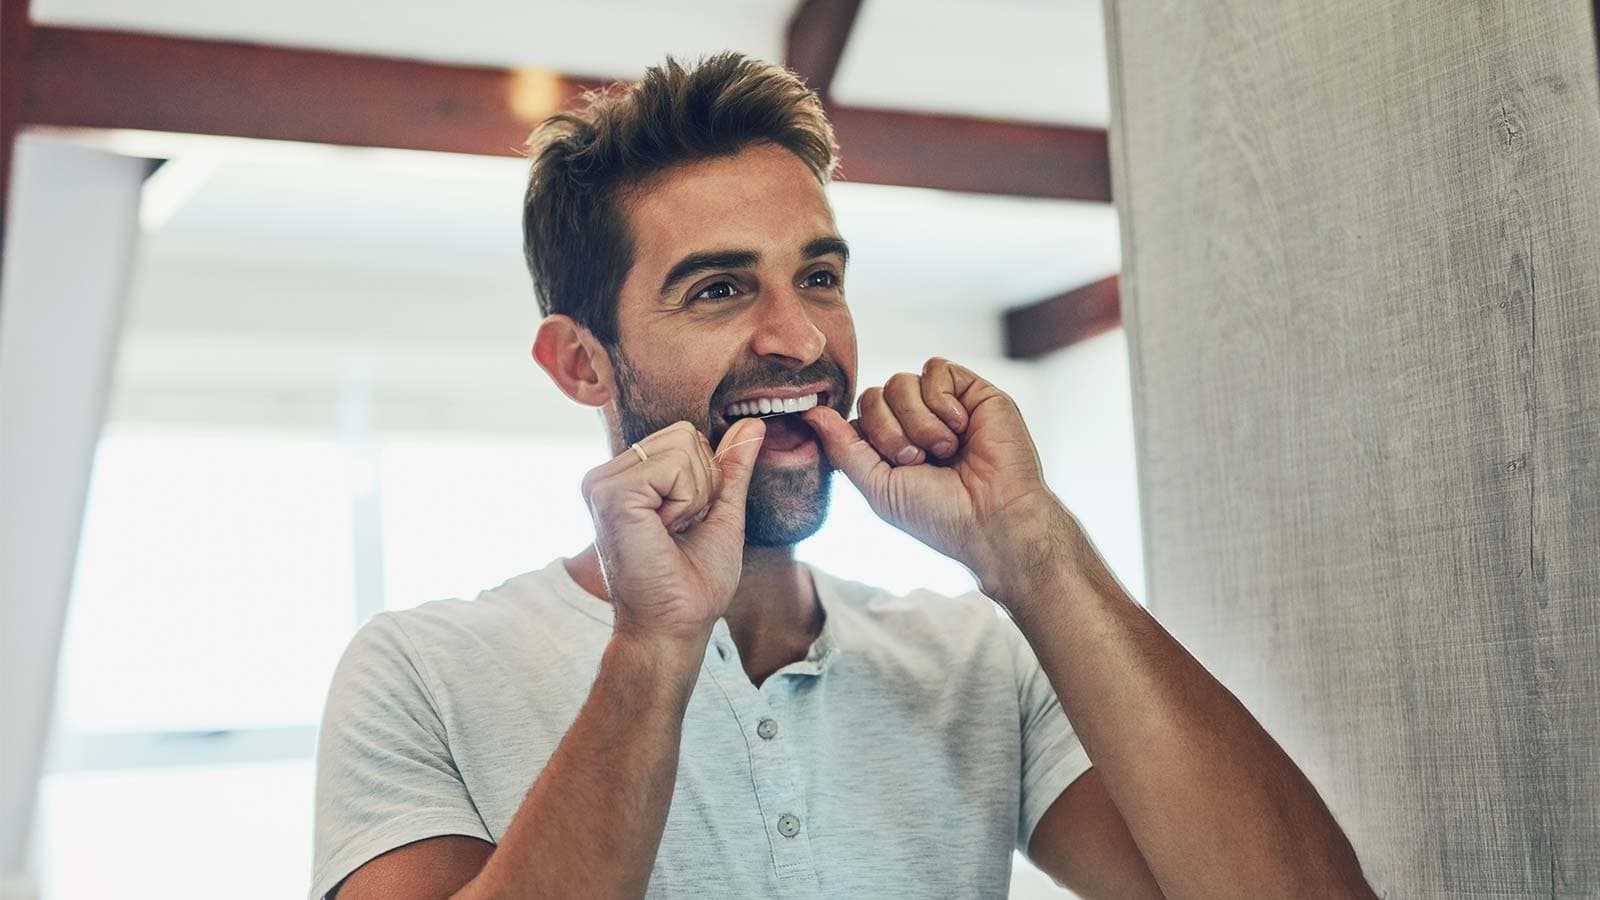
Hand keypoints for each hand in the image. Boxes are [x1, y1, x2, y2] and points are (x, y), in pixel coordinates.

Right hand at [580, 417, 766, 648]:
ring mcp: (602, 482)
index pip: (685, 436)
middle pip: (685, 434)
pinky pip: (673, 466)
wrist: (675, 625)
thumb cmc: (694, 581)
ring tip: (670, 532)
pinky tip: (663, 532)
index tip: (687, 524)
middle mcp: (607, 475)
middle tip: (679, 529)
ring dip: (694, 495)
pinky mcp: (609, 494)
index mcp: (627, 477)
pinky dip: (685, 502)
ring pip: (682, 445)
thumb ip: (732, 467)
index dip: (705, 479)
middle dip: (702, 483)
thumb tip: (752, 422)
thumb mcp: (721, 512)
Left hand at [801, 357, 1070, 598]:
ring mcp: (944, 404)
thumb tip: (810, 412)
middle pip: (874, 395)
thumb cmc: (938, 514)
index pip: (857, 415)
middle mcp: (915, 422)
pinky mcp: (972, 390)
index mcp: (891, 445)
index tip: (894, 466)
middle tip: (919, 460)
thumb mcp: (878, 486)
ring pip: (901, 381)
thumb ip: (843, 448)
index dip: (867, 436)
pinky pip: (935, 369)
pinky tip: (962, 429)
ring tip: (945, 449)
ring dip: (918, 422)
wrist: (992, 518)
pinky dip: (942, 402)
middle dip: (890, 432)